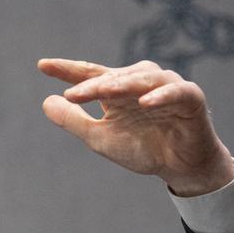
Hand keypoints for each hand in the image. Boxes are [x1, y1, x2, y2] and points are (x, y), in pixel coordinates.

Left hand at [38, 58, 233, 196]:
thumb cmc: (142, 148)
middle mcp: (141, 81)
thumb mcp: (100, 137)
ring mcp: (167, 86)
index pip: (91, 74)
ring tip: (102, 92)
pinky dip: (161, 95)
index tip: (42, 65)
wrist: (179, 167)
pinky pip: (176, 92)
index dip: (68, 69)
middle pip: (113, 78)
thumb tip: (46, 101)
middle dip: (92, 85)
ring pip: (141, 79)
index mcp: (118, 89)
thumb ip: (74, 121)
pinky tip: (144, 102)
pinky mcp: (191, 97)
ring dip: (122, 85)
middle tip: (71, 95)